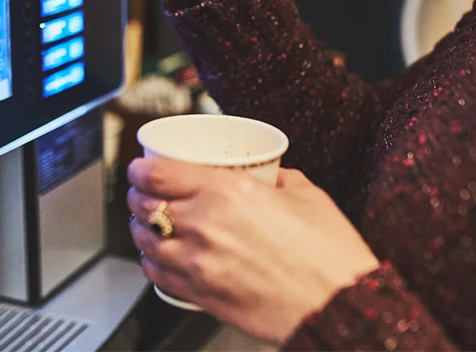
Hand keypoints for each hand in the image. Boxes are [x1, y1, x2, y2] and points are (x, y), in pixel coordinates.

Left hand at [127, 159, 379, 343]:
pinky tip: (159, 256)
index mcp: (228, 192)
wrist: (338, 308)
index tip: (140, 167)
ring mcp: (198, 263)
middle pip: (145, 204)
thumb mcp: (307, 196)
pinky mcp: (200, 295)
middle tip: (142, 192)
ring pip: (145, 240)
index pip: (159, 174)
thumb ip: (279, 178)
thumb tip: (268, 172)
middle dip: (137, 195)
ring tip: (146, 223)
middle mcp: (205, 225)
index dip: (140, 168)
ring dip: (139, 228)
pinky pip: (158, 275)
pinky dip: (151, 262)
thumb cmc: (330, 256)